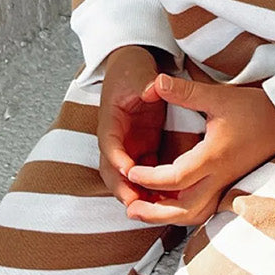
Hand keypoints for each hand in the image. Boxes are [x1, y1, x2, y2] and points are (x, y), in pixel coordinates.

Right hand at [96, 45, 171, 215]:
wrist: (133, 65)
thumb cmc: (132, 68)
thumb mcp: (138, 72)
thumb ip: (146, 82)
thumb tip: (153, 87)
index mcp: (110, 120)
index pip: (108, 143)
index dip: (116, 158)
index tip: (127, 169)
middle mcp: (116, 138)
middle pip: (112, 169)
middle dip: (122, 187)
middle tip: (136, 204)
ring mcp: (129, 145)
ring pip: (126, 177)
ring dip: (136, 193)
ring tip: (153, 210)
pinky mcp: (143, 148)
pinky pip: (144, 174)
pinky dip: (150, 188)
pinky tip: (166, 201)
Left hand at [122, 71, 274, 225]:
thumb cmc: (254, 108)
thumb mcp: (218, 96)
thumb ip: (185, 92)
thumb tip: (156, 82)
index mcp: (214, 156)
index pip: (176, 178)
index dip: (150, 178)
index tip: (130, 171)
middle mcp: (219, 177)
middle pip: (184, 209)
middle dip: (155, 212)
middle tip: (130, 208)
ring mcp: (225, 184)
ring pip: (195, 214)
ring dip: (168, 217)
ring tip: (144, 211)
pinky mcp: (228, 185)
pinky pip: (204, 209)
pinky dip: (183, 212)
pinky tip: (168, 205)